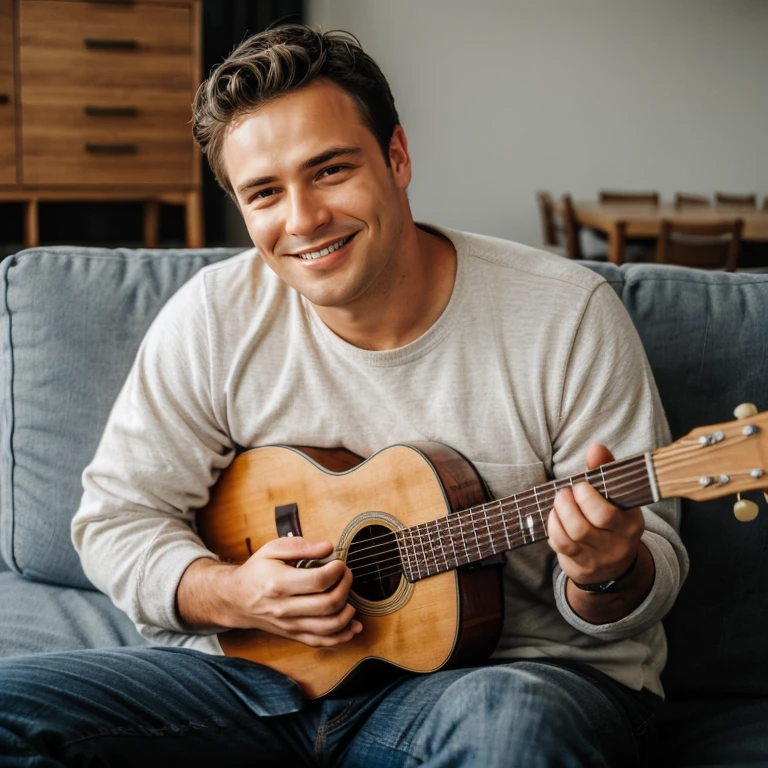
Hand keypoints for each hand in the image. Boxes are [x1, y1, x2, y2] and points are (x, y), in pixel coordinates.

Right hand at [178, 537, 362, 646]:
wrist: (236, 599)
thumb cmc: (256, 571)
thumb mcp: (272, 549)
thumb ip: (301, 546)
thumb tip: (328, 547)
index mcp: (279, 583)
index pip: (319, 580)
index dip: (337, 570)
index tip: (339, 563)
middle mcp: (284, 608)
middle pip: (328, 603)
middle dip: (346, 586)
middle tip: (346, 575)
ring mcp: (289, 625)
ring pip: (329, 626)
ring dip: (348, 612)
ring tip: (349, 596)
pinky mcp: (293, 635)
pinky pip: (322, 641)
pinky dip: (342, 636)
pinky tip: (353, 626)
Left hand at [547, 443, 643, 585]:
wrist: (614, 564)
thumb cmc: (611, 518)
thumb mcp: (615, 495)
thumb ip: (606, 470)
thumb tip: (596, 448)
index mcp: (630, 523)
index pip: (607, 513)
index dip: (587, 497)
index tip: (580, 484)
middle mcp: (617, 543)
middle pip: (585, 526)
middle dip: (568, 505)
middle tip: (564, 492)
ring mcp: (599, 556)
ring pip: (571, 535)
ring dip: (559, 514)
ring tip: (559, 501)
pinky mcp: (582, 564)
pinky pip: (562, 546)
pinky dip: (553, 528)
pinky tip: (555, 517)